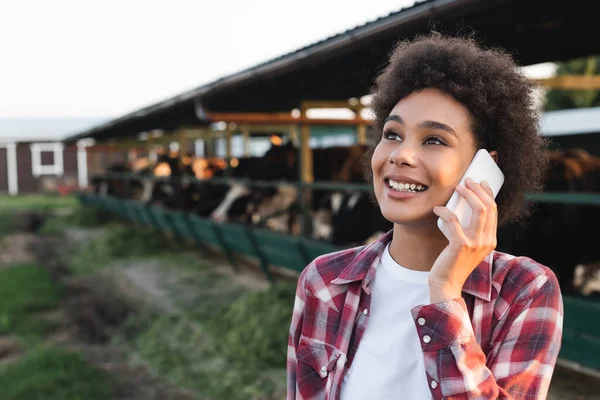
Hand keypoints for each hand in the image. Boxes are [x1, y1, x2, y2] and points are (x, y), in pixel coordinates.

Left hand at [429, 177, 497, 302]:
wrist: (446, 283)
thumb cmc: (453, 261)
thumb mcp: (468, 244)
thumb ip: (470, 229)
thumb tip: (463, 205)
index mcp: (491, 239)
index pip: (494, 210)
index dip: (488, 193)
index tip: (480, 182)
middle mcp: (487, 241)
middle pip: (489, 207)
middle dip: (478, 189)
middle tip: (466, 181)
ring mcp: (476, 243)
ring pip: (478, 210)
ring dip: (468, 194)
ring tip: (457, 188)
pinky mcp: (461, 245)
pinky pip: (454, 220)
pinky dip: (445, 211)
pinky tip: (437, 209)